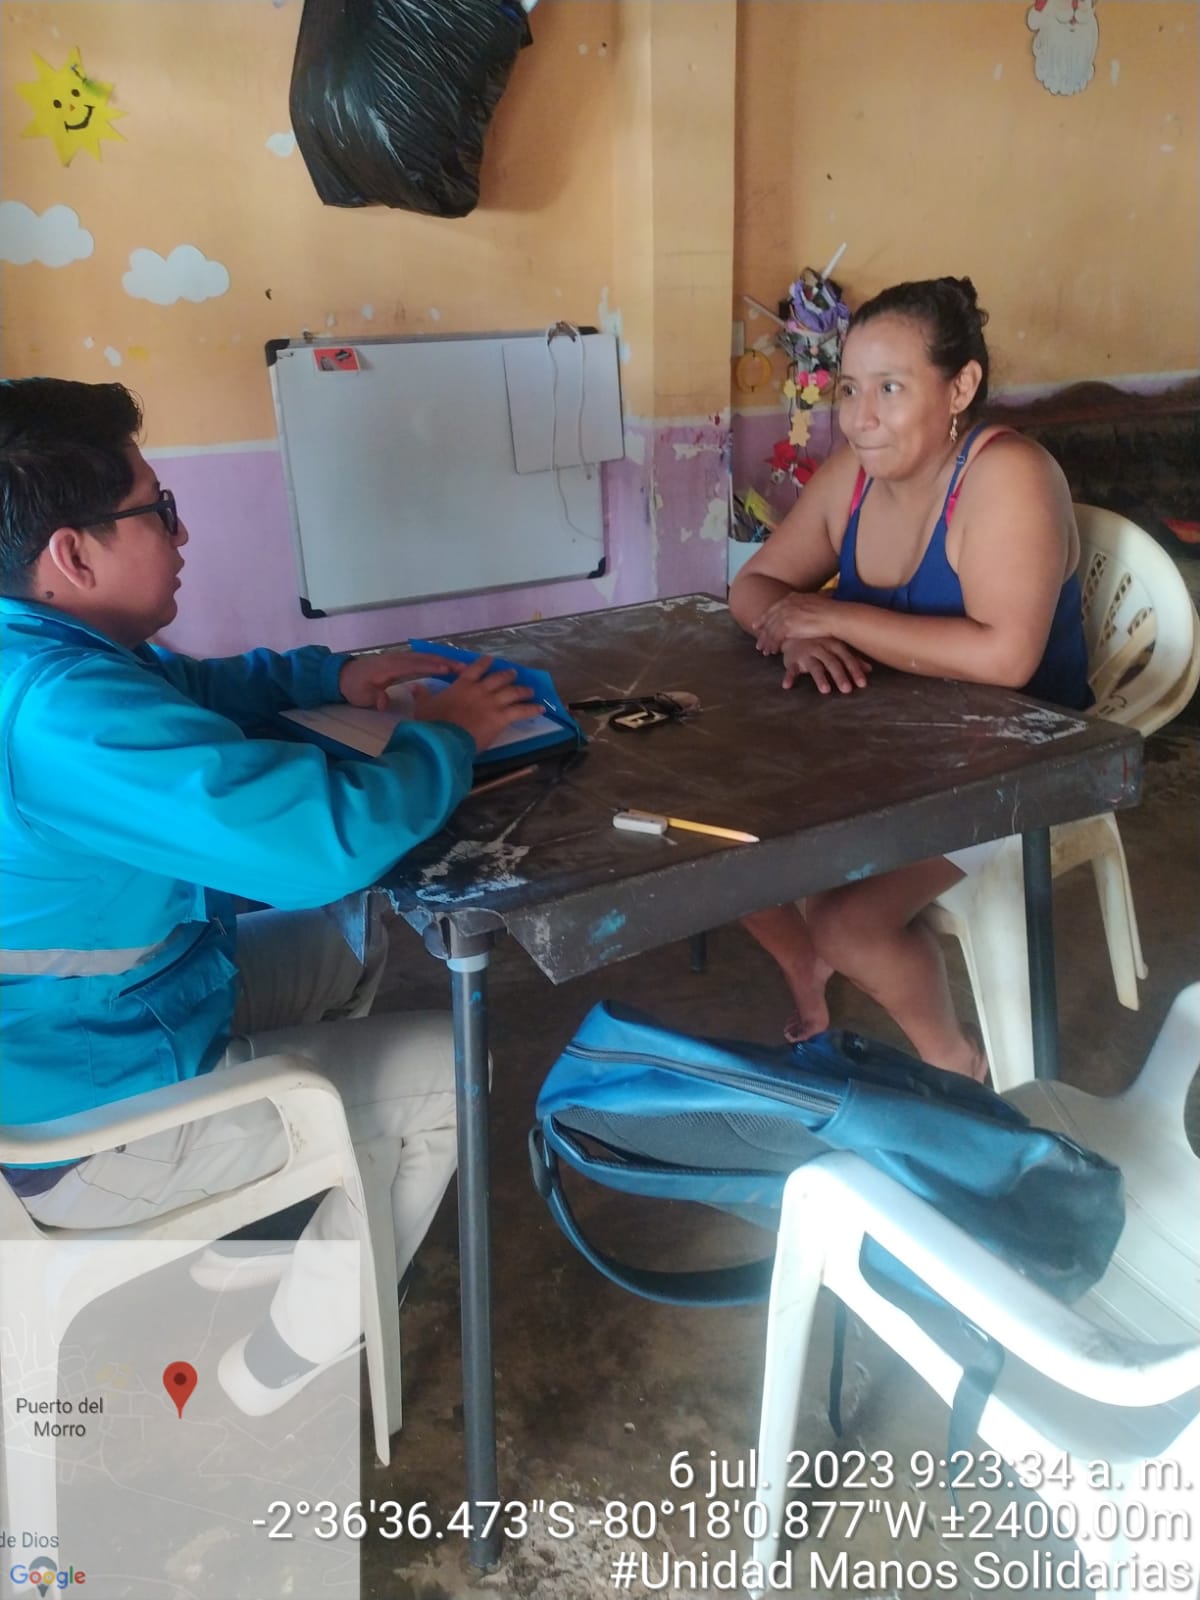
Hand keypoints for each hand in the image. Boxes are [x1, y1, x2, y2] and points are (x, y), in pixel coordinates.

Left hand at [338, 649, 466, 709]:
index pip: (414, 665)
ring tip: (462, 666)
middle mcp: (397, 659)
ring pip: (425, 657)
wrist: (343, 676)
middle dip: (444, 661)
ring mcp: (400, 659)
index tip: (448, 669)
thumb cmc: (354, 686)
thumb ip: (375, 698)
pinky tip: (448, 666)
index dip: (431, 666)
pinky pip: (421, 659)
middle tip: (464, 667)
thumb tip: (383, 702)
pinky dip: (436, 661)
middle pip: (424, 658)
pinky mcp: (401, 662)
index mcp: (389, 667)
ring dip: (443, 660)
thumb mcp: (362, 695)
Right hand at [409, 655, 536, 752]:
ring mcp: (492, 703)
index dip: (484, 663)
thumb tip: (413, 686)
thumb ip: (422, 695)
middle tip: (513, 673)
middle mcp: (480, 690)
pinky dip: (531, 709)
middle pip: (498, 678)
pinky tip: (541, 709)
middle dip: (507, 675)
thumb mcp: (423, 707)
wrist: (444, 738)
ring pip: (512, 692)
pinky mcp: (501, 717)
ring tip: (529, 690)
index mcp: (462, 685)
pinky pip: (521, 711)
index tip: (490, 659)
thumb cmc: (432, 723)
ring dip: (522, 690)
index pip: (475, 669)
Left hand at [753, 591, 838, 653]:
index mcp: (792, 598)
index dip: (765, 618)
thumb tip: (807, 610)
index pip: (774, 609)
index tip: (758, 625)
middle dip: (763, 633)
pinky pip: (775, 637)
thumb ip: (806, 606)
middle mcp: (786, 604)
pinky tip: (772, 652)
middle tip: (759, 644)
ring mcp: (786, 614)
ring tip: (764, 651)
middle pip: (769, 620)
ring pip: (771, 630)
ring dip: (766, 642)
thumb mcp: (815, 603)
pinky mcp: (787, 625)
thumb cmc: (831, 612)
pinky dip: (773, 646)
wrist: (835, 616)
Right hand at [781, 637, 871, 693]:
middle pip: (832, 663)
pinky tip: (787, 685)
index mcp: (834, 645)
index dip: (855, 671)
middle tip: (847, 690)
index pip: (847, 659)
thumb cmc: (819, 642)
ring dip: (820, 678)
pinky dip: (789, 677)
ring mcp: (806, 653)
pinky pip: (791, 668)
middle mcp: (821, 648)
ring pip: (814, 666)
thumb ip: (852, 659)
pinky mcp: (793, 659)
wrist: (794, 631)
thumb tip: (870, 669)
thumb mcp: (836, 647)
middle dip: (840, 676)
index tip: (862, 684)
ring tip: (825, 690)